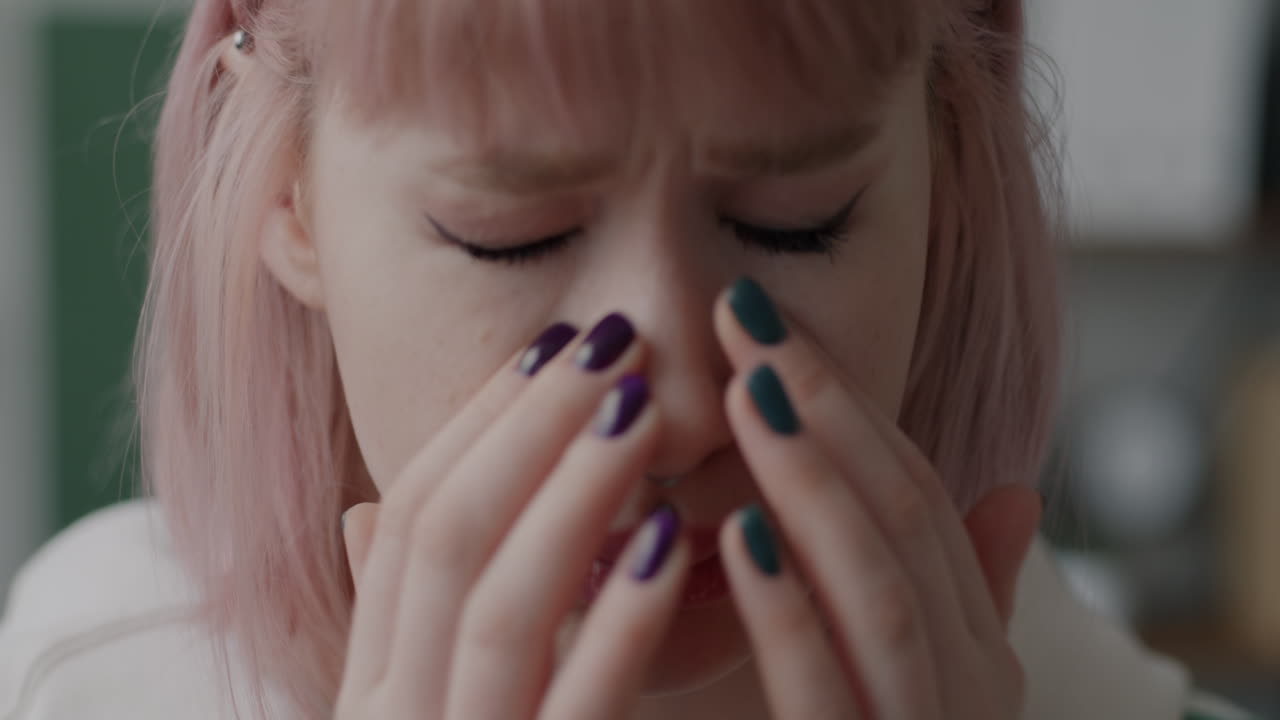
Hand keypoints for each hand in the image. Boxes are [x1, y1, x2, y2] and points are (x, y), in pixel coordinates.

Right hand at [336, 315, 692, 719]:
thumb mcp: (421, 708)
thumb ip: (398, 622)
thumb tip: (361, 513)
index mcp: (372, 690)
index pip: (411, 520)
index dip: (481, 422)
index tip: (553, 346)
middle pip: (450, 540)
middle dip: (532, 427)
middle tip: (613, 345)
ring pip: (503, 607)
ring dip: (577, 492)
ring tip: (643, 408)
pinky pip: (582, 703)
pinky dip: (623, 619)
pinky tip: (670, 543)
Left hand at [712, 277, 1040, 718]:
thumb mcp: (934, 680)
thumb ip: (972, 595)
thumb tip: (1019, 495)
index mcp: (980, 655)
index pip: (921, 498)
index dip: (848, 405)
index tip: (767, 326)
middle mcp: (968, 687)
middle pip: (905, 519)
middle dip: (826, 409)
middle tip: (746, 318)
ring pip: (879, 587)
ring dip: (812, 481)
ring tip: (748, 392)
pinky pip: (823, 687)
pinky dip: (786, 608)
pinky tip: (737, 534)